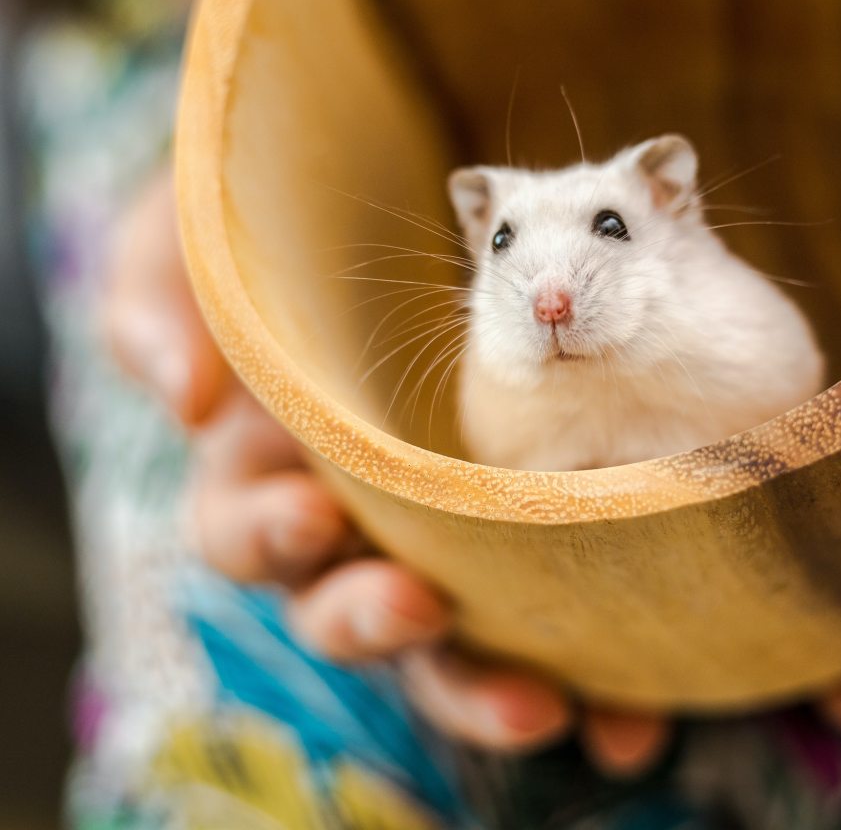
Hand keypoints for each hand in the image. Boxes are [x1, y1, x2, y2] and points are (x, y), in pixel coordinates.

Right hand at [105, 164, 672, 774]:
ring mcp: (440, 524)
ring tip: (541, 702)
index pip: (240, 526)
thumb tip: (185, 398)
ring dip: (481, 686)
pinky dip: (587, 676)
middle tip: (418, 605)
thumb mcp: (210, 229)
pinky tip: (631, 709)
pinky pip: (549, 617)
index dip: (266, 536)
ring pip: (443, 640)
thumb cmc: (293, 212)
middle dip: (368, 623)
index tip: (315, 511)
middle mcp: (351, 509)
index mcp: (267, 457)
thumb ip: (160, 291)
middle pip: (339, 605)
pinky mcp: (529, 524)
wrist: (402, 180)